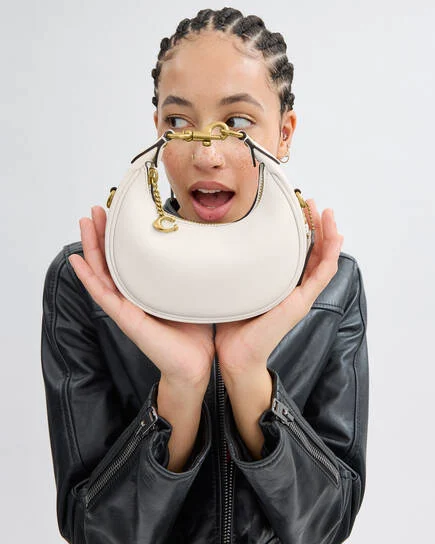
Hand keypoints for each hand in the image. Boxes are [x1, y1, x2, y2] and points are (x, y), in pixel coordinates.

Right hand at [68, 206, 213, 388]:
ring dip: (92, 247)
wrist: (194, 365)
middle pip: (111, 260)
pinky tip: (78, 261)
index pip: (129, 258)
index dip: (122, 236)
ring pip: (102, 272)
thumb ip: (191, 274)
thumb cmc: (195, 333)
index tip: (119, 212)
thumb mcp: (193, 294)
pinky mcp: (126, 319)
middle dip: (104, 234)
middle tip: (98, 208)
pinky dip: (88, 278)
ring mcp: (126, 307)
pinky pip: (103, 295)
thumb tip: (206, 246)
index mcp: (147, 289)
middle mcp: (133, 296)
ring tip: (86, 223)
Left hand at [214, 199, 343, 379]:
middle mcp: (293, 288)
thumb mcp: (235, 288)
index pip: (295, 252)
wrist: (236, 355)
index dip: (299, 229)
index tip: (294, 207)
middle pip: (312, 251)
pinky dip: (331, 255)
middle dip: (314, 225)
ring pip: (322, 259)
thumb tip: (219, 243)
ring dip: (327, 235)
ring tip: (325, 212)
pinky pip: (323, 275)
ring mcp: (300, 295)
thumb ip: (236, 269)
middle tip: (310, 202)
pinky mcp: (302, 302)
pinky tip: (335, 238)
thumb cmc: (232, 325)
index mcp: (279, 284)